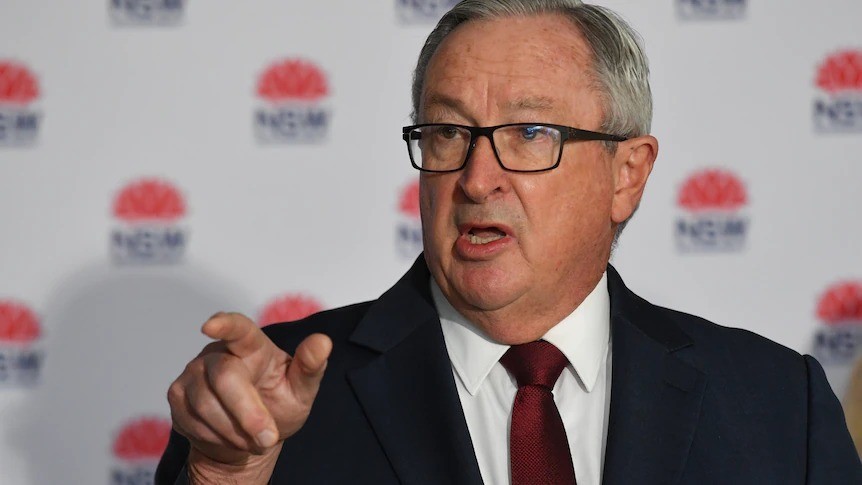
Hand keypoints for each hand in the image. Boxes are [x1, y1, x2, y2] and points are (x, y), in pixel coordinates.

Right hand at [167, 312, 331, 480]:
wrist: (250, 438)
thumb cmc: (278, 404)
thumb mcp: (301, 390)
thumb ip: (311, 367)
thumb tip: (323, 342)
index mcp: (252, 345)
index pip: (239, 329)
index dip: (225, 325)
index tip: (212, 325)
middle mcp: (218, 352)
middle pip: (225, 376)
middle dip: (247, 412)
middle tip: (268, 438)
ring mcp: (193, 372)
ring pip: (206, 403)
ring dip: (235, 430)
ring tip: (255, 439)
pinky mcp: (177, 395)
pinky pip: (192, 419)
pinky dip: (217, 437)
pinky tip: (231, 437)